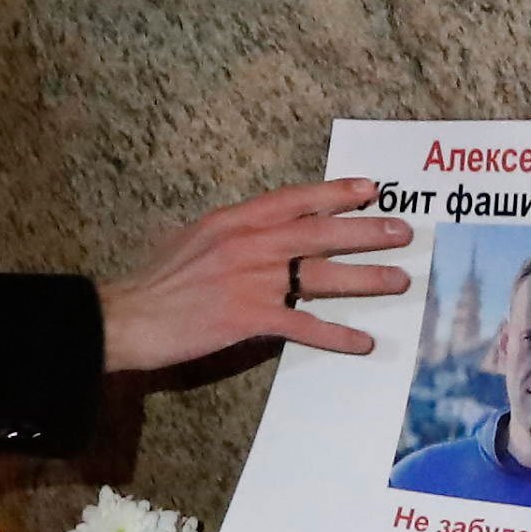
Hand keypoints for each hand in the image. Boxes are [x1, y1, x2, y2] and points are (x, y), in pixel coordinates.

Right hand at [100, 177, 412, 374]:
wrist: (129, 317)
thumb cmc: (154, 281)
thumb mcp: (189, 238)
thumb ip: (224, 231)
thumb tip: (244, 227)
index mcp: (234, 219)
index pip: (295, 199)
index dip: (335, 192)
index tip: (370, 189)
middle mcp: (249, 243)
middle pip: (319, 233)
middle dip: (365, 230)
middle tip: (401, 231)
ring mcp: (251, 280)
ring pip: (321, 276)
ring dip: (364, 278)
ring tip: (398, 278)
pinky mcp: (249, 318)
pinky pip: (303, 325)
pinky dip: (335, 334)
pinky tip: (362, 342)